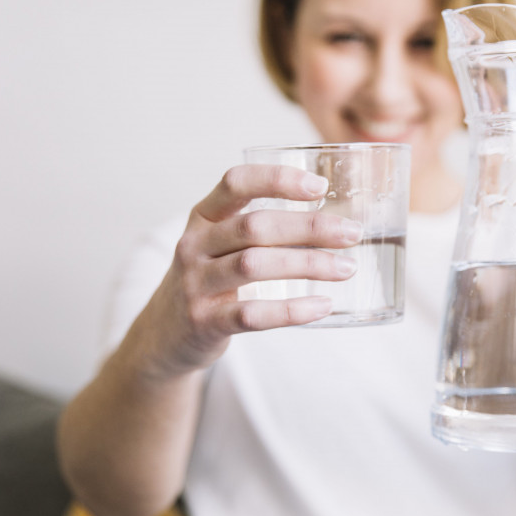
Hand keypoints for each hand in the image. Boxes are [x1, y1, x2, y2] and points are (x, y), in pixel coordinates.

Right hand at [139, 165, 361, 375]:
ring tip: (346, 268)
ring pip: (255, 266)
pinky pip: (252, 314)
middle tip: (352, 233)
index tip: (319, 187)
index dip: (277, 180)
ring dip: (308, 265)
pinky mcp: (204, 322)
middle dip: (309, 228)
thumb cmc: (209, 280)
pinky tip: (323, 306)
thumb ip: (257, 228)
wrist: (164, 335)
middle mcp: (194, 245)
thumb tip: (333, 218)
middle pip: (255, 226)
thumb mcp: (218, 244)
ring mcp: (196, 284)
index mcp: (202, 217)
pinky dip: (292, 310)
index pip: (236, 183)